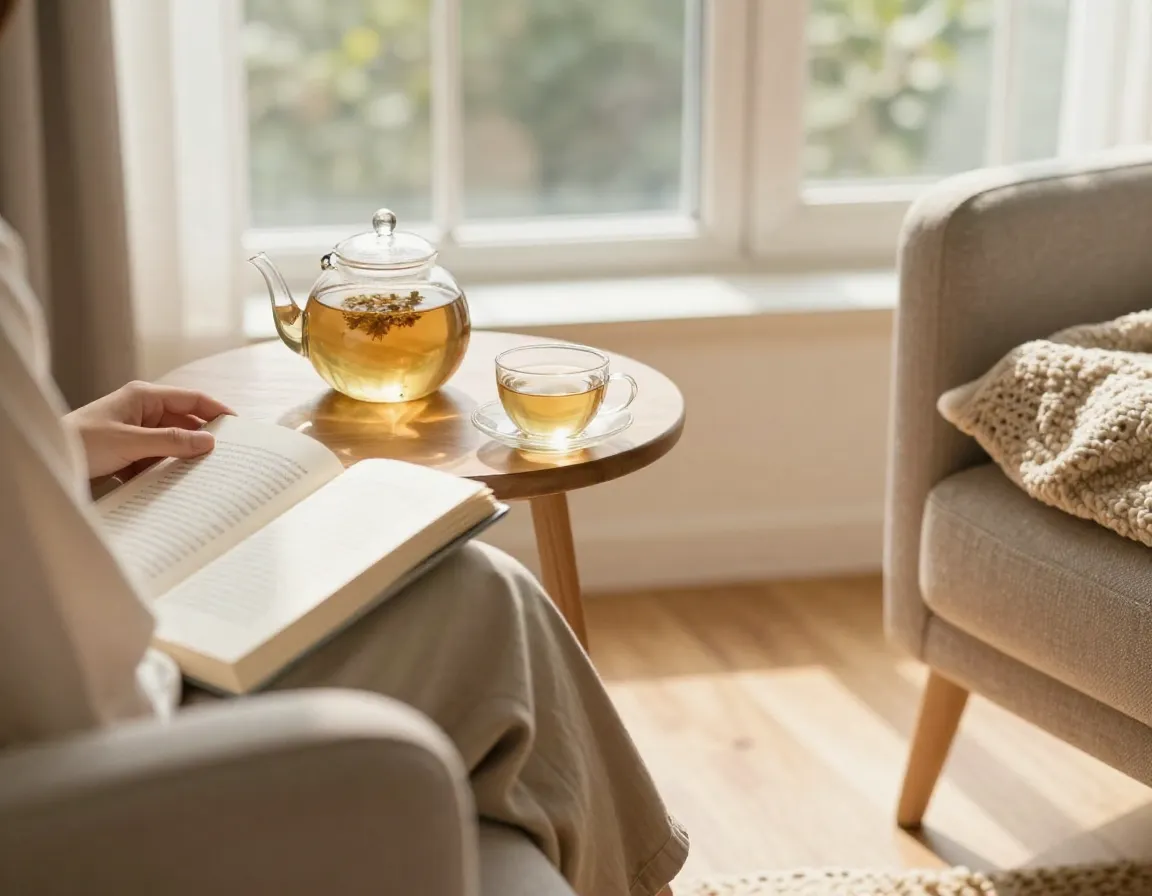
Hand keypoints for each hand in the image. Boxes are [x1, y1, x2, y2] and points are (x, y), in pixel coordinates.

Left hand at [64, 381, 234, 478]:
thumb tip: (209, 442)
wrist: (49, 463)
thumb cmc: (80, 443)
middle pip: (185, 422)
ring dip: (185, 457)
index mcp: (144, 397)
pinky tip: (180, 484)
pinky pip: (159, 460)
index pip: (192, 399)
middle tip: (229, 455)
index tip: (240, 427)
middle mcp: (142, 411)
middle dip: (204, 438)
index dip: (217, 410)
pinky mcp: (130, 453)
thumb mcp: (130, 442)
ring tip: (209, 473)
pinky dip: (168, 470)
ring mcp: (136, 433)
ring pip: (173, 443)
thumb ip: (171, 442)